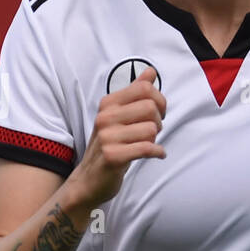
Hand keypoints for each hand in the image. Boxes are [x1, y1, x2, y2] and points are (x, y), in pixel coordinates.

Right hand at [66, 67, 166, 207]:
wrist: (90, 179)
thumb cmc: (109, 145)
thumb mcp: (119, 116)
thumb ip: (135, 93)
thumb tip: (150, 71)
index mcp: (108, 103)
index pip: (145, 88)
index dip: (160, 100)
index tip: (158, 113)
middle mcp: (105, 117)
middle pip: (151, 107)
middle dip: (160, 121)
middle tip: (153, 132)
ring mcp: (108, 137)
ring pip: (151, 129)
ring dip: (156, 139)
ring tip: (148, 144)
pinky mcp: (113, 156)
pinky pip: (147, 148)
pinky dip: (158, 152)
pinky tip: (156, 154)